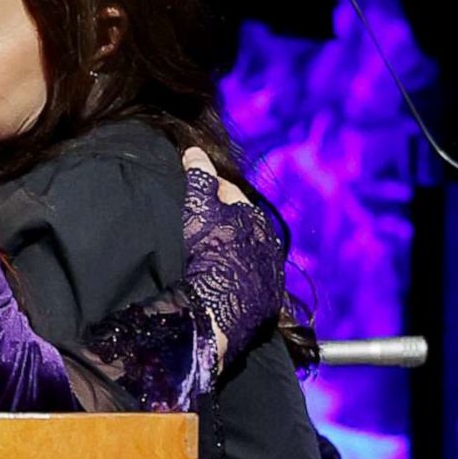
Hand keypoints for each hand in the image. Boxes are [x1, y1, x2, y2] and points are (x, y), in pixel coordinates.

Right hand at [179, 147, 284, 361]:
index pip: (228, 192)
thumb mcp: (198, 208)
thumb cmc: (207, 251)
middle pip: (239, 223)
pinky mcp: (267, 301)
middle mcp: (267, 241)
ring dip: (229, 250)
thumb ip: (199, 177)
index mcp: (252, 215)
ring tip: (204, 257)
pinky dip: (235, 276)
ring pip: (245, 252)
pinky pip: (249, 280)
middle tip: (195, 225)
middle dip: (221, 220)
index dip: (207, 189)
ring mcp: (269, 272)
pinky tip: (218, 282)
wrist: (219, 307)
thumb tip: (195, 151)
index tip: (188, 192)